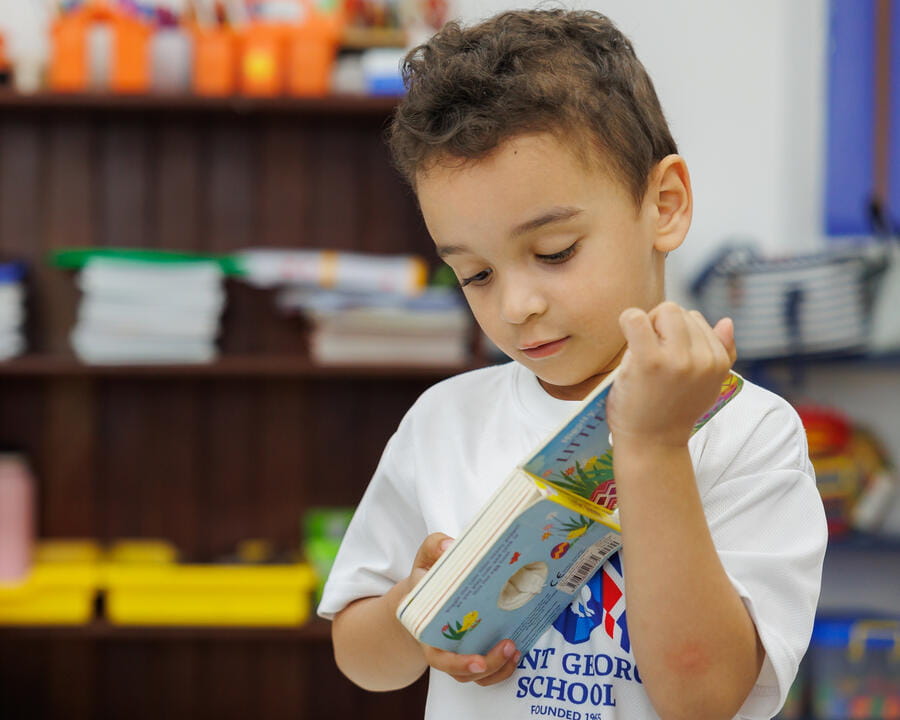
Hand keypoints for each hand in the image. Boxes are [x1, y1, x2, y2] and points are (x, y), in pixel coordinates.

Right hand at [407, 533, 520, 685]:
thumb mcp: (425, 558)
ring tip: (515, 648)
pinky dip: (502, 668)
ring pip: (476, 676)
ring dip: (498, 668)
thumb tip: (449, 546)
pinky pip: (486, 673)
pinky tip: (516, 653)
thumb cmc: (427, 578)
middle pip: (461, 672)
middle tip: (507, 645)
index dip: (458, 663)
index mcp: (428, 629)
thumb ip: (434, 547)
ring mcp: (458, 654)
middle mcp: (441, 647)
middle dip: (487, 664)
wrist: (423, 595)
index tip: (478, 661)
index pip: (437, 656)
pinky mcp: (473, 653)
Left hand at [608, 302, 736, 448]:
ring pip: (661, 311)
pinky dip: (627, 322)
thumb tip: (727, 321)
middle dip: (659, 325)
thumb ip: (722, 353)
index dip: (674, 333)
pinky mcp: (650, 361)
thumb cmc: (672, 412)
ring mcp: (678, 359)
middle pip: (676, 311)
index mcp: (720, 361)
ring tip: (642, 358)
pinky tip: (627, 346)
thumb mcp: (706, 385)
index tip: (666, 359)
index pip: (695, 318)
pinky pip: (635, 318)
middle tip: (649, 355)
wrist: (651, 445)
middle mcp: (704, 359)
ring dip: (645, 327)